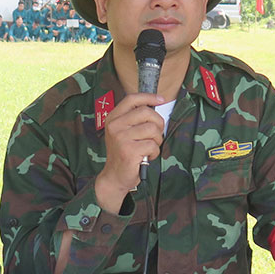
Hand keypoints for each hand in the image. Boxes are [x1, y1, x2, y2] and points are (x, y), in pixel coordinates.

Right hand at [94, 93, 166, 213]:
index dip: (149, 97)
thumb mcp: (123, 132)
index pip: (132, 99)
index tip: (161, 100)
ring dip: (157, 140)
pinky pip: (152, 145)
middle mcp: (115, 126)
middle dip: (158, 123)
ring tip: (150, 148)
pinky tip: (147, 157)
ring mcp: (121, 138)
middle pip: (146, 112)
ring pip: (152, 129)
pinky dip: (154, 152)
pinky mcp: (129, 150)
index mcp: (113, 118)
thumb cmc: (124, 153)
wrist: (115, 176)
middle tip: (156, 135)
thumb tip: (156, 104)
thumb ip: (134, 119)